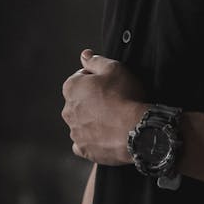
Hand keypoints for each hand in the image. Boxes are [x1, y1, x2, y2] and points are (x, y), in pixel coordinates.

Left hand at [61, 50, 147, 165]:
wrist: (136, 131)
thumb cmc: (125, 97)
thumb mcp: (114, 68)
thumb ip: (96, 60)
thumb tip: (84, 55)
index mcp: (72, 88)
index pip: (81, 77)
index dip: (97, 79)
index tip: (110, 84)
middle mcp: (68, 110)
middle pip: (80, 100)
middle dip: (93, 100)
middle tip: (114, 100)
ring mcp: (75, 131)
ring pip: (82, 121)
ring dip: (93, 119)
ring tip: (114, 119)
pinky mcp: (83, 149)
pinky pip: (84, 142)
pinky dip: (93, 139)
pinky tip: (107, 135)